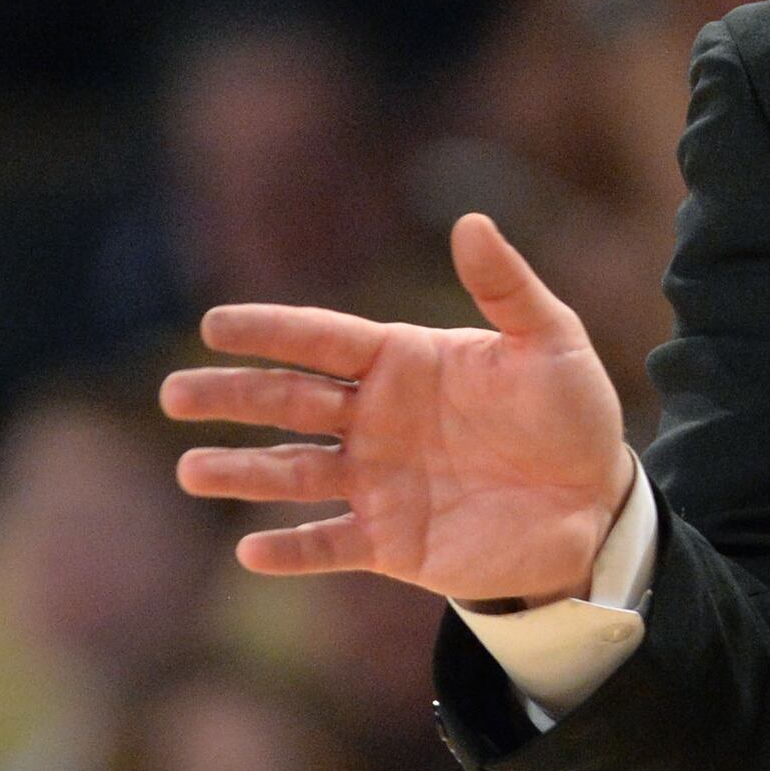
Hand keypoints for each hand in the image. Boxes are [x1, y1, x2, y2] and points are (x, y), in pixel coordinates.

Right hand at [161, 212, 634, 605]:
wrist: (595, 504)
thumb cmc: (571, 413)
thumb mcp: (550, 340)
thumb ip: (506, 286)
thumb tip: (470, 219)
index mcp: (404, 362)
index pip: (324, 340)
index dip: (271, 332)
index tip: (213, 325)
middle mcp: (377, 419)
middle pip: (290, 402)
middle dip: (232, 396)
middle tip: (174, 392)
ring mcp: (378, 482)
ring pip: (294, 474)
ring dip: (243, 472)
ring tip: (192, 470)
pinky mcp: (392, 543)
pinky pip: (330, 545)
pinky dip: (292, 551)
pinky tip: (252, 551)